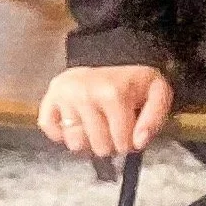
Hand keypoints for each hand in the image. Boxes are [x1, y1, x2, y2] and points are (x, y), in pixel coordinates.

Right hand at [38, 66, 172, 158]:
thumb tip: (139, 141)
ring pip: (75, 143)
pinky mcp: (50, 98)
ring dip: (86, 140)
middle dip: (109, 143)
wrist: (109, 57)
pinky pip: (49, 128)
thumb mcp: (157, 93)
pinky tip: (75, 124)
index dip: (129, 142)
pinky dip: (60, 133)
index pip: (122, 144)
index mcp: (113, 93)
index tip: (130, 129)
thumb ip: (155, 118)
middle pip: (99, 148)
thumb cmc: (131, 82)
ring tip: (95, 125)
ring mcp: (64, 96)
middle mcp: (85, 94)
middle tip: (112, 126)